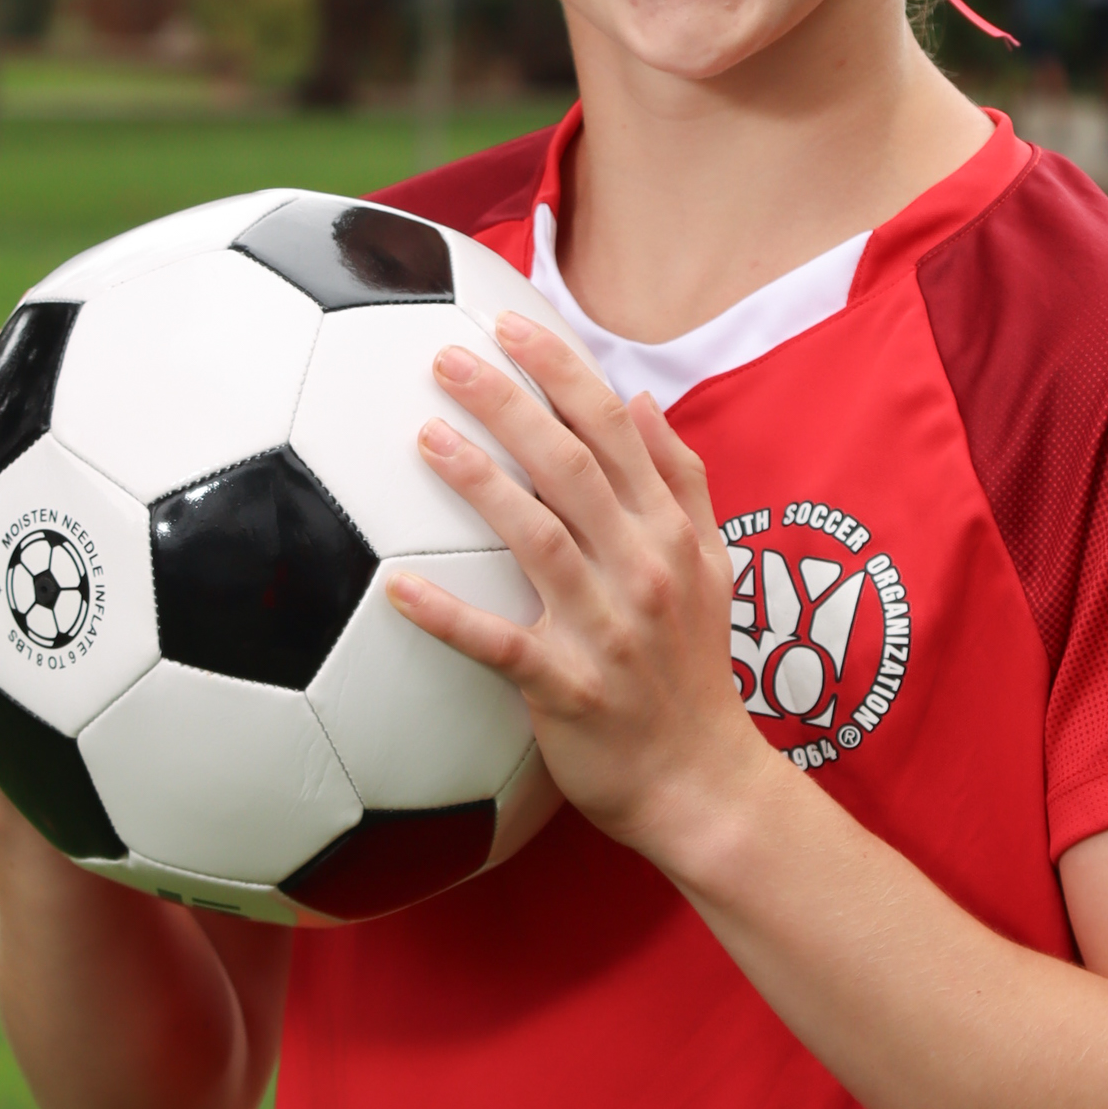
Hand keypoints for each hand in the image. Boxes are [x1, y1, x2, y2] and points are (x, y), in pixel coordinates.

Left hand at [387, 313, 779, 864]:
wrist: (704, 784)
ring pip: (536, 537)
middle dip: (509, 404)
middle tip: (447, 358)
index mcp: (669, 532)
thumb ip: (682, 480)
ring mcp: (606, 629)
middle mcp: (642, 568)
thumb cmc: (697, 672)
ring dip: (479, 483)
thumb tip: (642, 400)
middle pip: (570, 466)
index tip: (510, 324)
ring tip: (424, 436)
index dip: (562, 371)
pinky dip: (446, 615)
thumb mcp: (713, 566)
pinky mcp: (566, 688)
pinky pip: (497, 644)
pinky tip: (393, 586)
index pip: (614, 430)